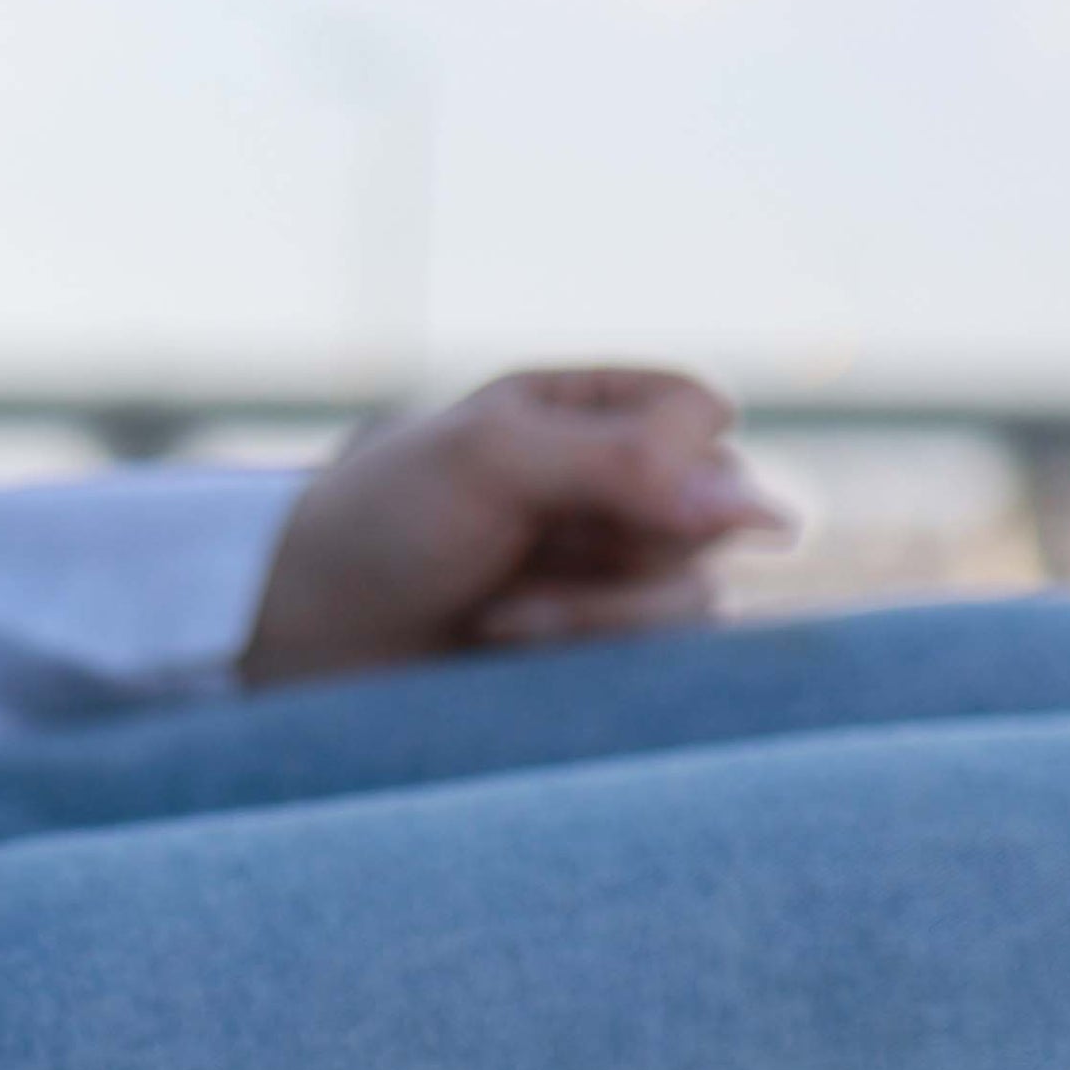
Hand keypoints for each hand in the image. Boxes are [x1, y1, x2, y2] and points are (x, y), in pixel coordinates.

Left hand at [241, 367, 794, 688]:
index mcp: (582, 410)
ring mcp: (603, 574)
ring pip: (693, 594)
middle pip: (715, 510)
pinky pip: (658, 659)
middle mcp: (607, 487)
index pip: (704, 415)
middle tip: (525, 556)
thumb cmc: (375, 528)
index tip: (602, 487)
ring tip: (500, 615)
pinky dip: (586, 651)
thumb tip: (773, 517)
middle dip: (627, 544)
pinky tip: (505, 643)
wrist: (296, 636)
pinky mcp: (588, 655)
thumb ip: (629, 465)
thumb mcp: (493, 459)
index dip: (674, 455)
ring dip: (597, 612)